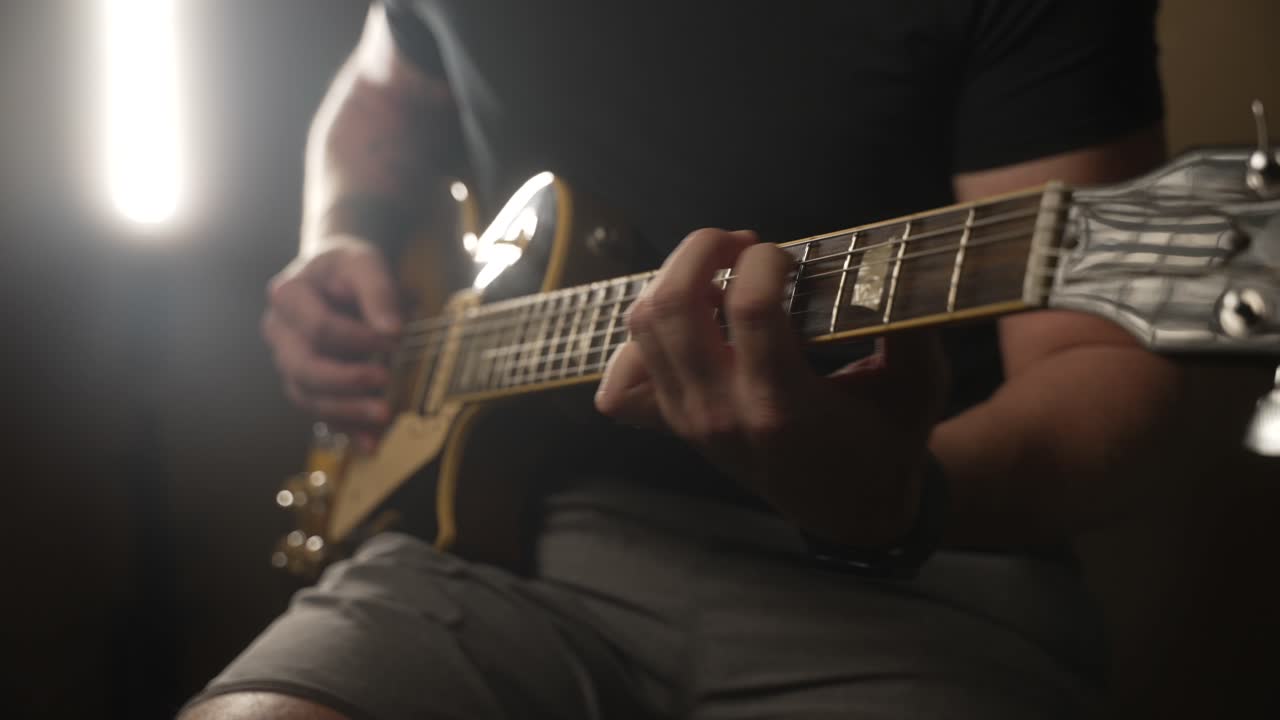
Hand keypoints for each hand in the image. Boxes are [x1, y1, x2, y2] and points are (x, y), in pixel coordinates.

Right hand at [261, 235, 401, 447]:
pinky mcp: (304, 385)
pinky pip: (320, 414)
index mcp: (287, 296)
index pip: (320, 327)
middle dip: (346, 381)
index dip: (358, 338)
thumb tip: (392, 331)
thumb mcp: (364, 263)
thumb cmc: (347, 268)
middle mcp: (278, 333)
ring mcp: (287, 362)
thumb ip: (378, 291)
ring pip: (308, 397)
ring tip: (385, 415)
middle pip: (304, 368)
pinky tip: (371, 443)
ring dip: (346, 412)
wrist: (335, 277)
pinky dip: (346, 430)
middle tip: (384, 382)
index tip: (396, 340)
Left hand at [594, 229, 949, 544]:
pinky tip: (685, 324)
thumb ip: (911, 326)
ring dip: (671, 279)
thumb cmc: (887, 442)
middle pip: (672, 307)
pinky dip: (641, 341)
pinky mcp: (673, 424)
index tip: (790, 257)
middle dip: (702, 250)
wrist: (851, 510)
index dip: (765, 261)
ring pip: (642, 328)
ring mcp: (689, 420)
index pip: (749, 308)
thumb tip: (893, 261)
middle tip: (741, 243)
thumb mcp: (919, 386)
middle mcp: (722, 413)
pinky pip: (622, 380)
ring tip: (716, 273)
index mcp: (782, 406)